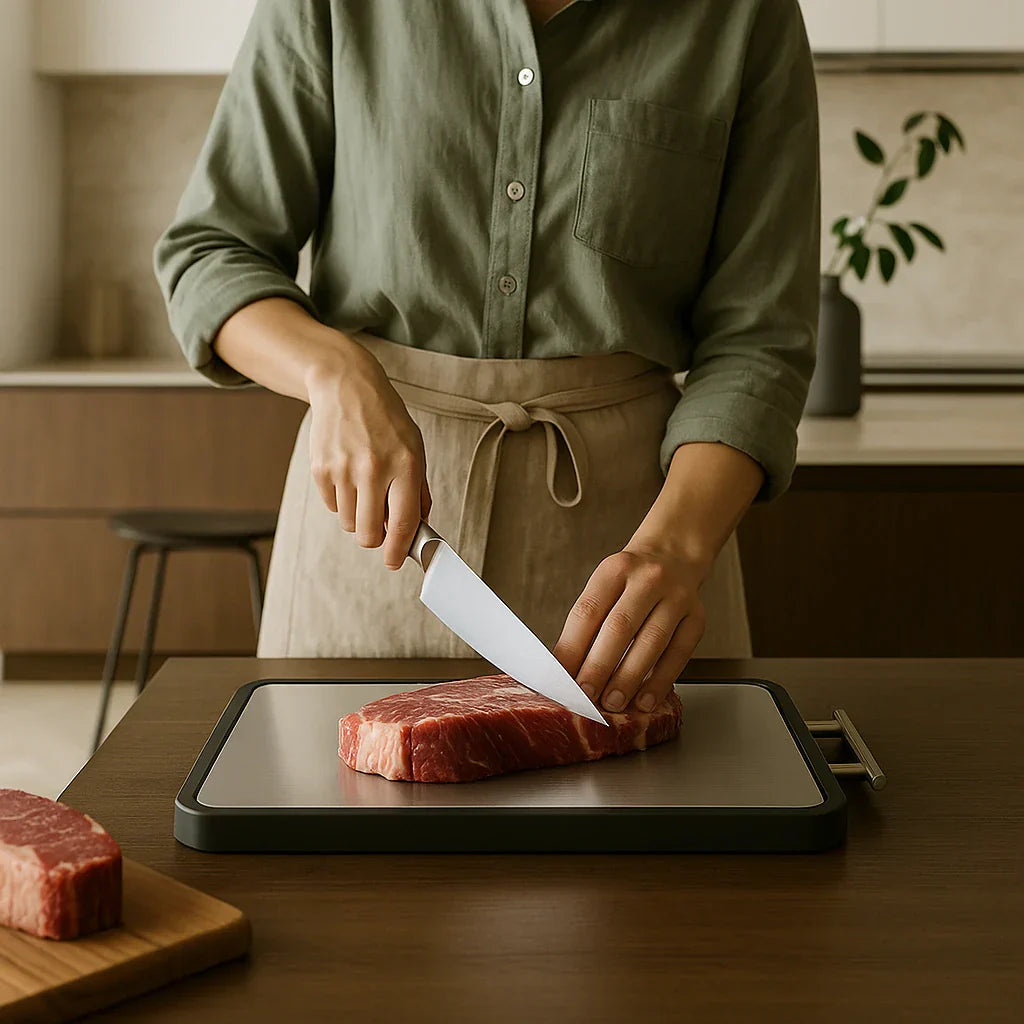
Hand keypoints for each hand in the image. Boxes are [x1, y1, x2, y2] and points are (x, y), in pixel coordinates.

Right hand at [306, 339, 430, 568]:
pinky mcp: (321, 469)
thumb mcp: (415, 449)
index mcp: (405, 465)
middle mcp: (374, 468)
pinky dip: (342, 500)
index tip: (395, 562)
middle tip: (378, 527)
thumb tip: (417, 529)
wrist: (347, 388)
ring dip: (358, 516)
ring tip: (365, 488)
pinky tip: (348, 475)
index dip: (399, 550)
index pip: (403, 522)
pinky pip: (332, 506)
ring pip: (349, 523)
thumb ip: (419, 491)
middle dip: (375, 539)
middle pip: (369, 533)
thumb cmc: (386, 421)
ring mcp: (344, 469)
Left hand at [553, 541, 706, 713]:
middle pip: (620, 627)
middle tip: (586, 694)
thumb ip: (588, 623)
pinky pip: (679, 654)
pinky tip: (645, 700)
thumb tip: (567, 669)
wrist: (673, 555)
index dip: (573, 647)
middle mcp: (647, 579)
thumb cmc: (630, 581)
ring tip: (613, 702)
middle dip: (600, 666)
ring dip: (629, 678)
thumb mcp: (605, 586)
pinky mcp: (697, 618)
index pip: (588, 611)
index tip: (562, 678)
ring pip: (651, 642)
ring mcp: (676, 597)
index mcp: (615, 570)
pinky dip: (660, 681)